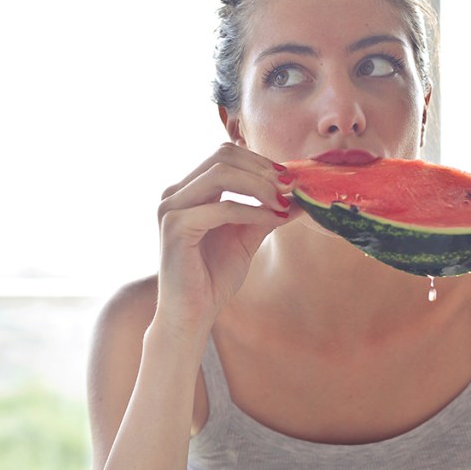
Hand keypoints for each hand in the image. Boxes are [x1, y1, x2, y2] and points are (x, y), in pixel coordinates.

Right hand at [155, 143, 298, 337]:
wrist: (192, 314)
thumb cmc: (214, 277)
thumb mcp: (247, 236)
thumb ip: (267, 212)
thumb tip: (300, 195)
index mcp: (189, 190)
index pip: (225, 154)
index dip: (259, 161)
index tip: (289, 179)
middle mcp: (175, 193)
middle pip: (222, 156)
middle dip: (261, 169)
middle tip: (290, 186)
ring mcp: (171, 207)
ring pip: (220, 174)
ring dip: (259, 185)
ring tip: (283, 202)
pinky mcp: (175, 226)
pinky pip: (221, 207)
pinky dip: (251, 210)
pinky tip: (271, 219)